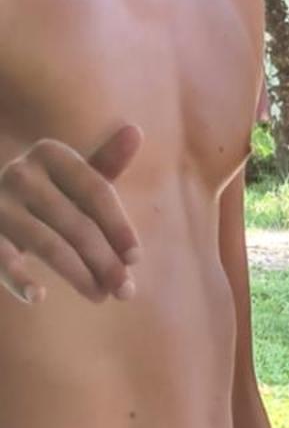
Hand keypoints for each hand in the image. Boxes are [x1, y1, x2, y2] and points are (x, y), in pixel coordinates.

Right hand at [0, 124, 142, 304]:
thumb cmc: (42, 192)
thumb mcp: (71, 175)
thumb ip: (105, 161)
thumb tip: (135, 130)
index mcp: (50, 154)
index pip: (97, 191)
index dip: (119, 226)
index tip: (136, 258)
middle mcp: (21, 173)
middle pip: (77, 224)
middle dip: (105, 261)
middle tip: (126, 291)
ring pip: (48, 245)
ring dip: (79, 275)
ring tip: (100, 296)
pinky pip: (3, 258)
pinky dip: (19, 279)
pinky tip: (38, 297)